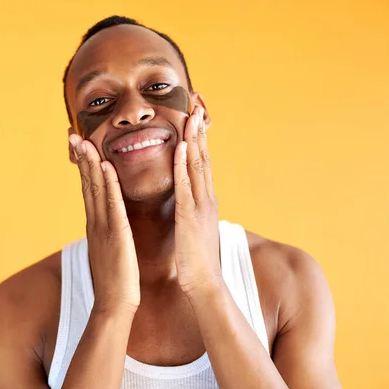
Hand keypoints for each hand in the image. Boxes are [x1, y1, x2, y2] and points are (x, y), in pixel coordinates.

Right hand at [69, 134, 139, 314]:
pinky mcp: (116, 235)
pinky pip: (111, 205)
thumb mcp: (108, 249)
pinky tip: (104, 166)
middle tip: (72, 133)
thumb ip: (106, 231)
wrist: (115, 305)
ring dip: (89, 163)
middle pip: (86, 183)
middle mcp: (95, 221)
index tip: (79, 144)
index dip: (83, 165)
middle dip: (80, 157)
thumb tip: (106, 221)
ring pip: (95, 189)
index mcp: (95, 224)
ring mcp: (103, 227)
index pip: (88, 188)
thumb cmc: (115, 279)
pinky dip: (108, 184)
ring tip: (83, 140)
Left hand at [173, 106, 221, 296]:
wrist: (204, 285)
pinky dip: (184, 164)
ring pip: (197, 165)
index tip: (194, 116)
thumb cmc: (196, 258)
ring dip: (195, 139)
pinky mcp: (190, 216)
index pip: (201, 162)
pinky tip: (183, 146)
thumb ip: (193, 210)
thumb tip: (189, 200)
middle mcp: (205, 198)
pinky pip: (186, 186)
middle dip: (200, 130)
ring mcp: (200, 206)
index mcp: (204, 200)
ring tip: (192, 115)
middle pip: (202, 157)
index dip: (198, 138)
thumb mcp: (194, 227)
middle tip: (196, 103)